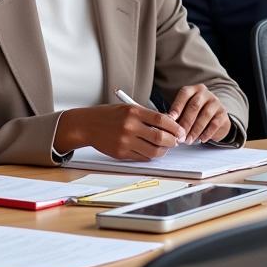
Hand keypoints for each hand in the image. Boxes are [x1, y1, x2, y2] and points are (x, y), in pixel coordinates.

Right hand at [55, 103, 184, 160]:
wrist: (87, 125)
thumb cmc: (108, 115)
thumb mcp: (127, 109)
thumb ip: (145, 116)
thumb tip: (168, 126)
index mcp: (132, 112)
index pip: (161, 120)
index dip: (175, 127)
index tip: (180, 130)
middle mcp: (129, 126)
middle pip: (160, 137)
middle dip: (172, 141)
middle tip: (175, 141)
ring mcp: (125, 141)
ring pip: (153, 151)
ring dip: (163, 151)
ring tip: (164, 147)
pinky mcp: (121, 153)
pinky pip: (143, 157)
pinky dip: (150, 155)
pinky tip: (150, 150)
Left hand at [167, 85, 232, 143]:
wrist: (216, 119)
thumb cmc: (196, 114)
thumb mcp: (186, 110)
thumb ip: (178, 114)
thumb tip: (167, 121)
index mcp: (193, 90)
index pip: (184, 94)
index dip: (177, 106)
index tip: (170, 119)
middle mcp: (205, 93)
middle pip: (194, 106)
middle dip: (186, 121)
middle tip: (180, 134)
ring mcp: (215, 102)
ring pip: (205, 115)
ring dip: (195, 130)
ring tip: (188, 140)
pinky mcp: (223, 114)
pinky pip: (215, 124)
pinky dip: (207, 133)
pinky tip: (201, 139)